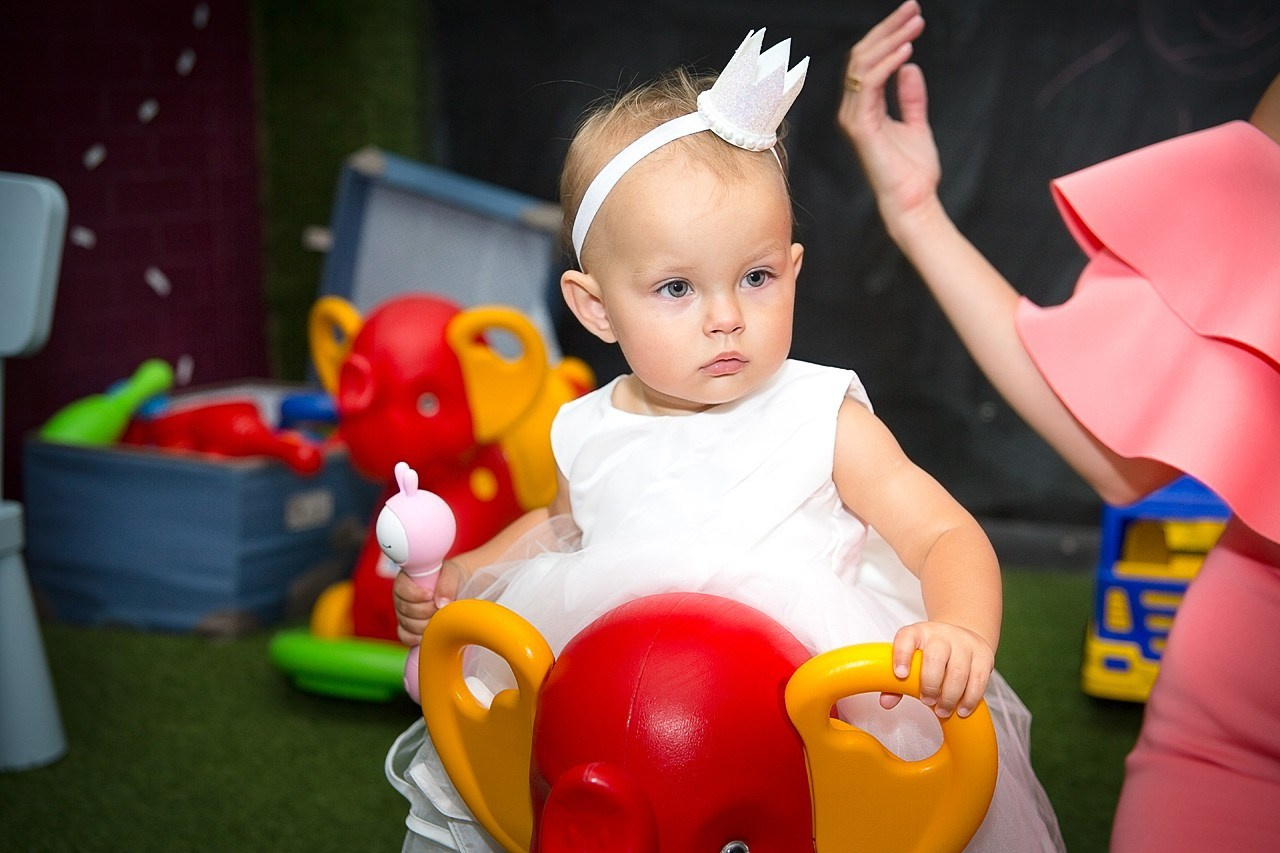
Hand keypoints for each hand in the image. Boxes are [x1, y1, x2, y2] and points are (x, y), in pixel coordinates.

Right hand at [393, 559, 467, 645]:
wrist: (462, 587)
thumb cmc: (454, 577)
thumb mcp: (453, 573)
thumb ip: (447, 584)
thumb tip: (441, 603)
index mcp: (407, 578)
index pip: (401, 588)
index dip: (415, 595)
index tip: (431, 595)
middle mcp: (403, 596)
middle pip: (405, 609)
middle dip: (425, 611)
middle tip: (441, 608)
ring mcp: (404, 613)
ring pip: (406, 624)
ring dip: (425, 624)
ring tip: (440, 618)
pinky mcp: (409, 628)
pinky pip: (406, 637)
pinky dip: (417, 637)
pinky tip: (430, 633)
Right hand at [838, 1, 939, 225]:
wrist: (912, 201)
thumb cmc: (912, 172)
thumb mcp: (916, 125)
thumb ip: (910, 97)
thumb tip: (909, 67)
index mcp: (863, 109)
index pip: (869, 62)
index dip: (889, 36)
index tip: (913, 17)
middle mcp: (853, 111)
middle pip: (863, 56)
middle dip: (889, 29)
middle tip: (914, 10)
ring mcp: (853, 118)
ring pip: (863, 65)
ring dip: (890, 40)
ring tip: (915, 24)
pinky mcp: (860, 127)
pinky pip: (870, 84)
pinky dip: (888, 64)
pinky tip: (906, 50)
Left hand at [881, 620, 994, 718]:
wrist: (962, 635)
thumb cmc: (930, 652)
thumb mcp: (912, 659)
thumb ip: (896, 682)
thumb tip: (885, 703)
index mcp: (918, 633)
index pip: (906, 638)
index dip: (902, 655)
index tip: (900, 675)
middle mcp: (941, 634)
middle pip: (935, 657)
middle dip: (930, 684)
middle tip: (927, 702)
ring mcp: (964, 643)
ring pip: (959, 671)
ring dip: (950, 696)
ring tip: (942, 710)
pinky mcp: (983, 654)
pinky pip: (979, 679)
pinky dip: (970, 698)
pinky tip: (962, 709)